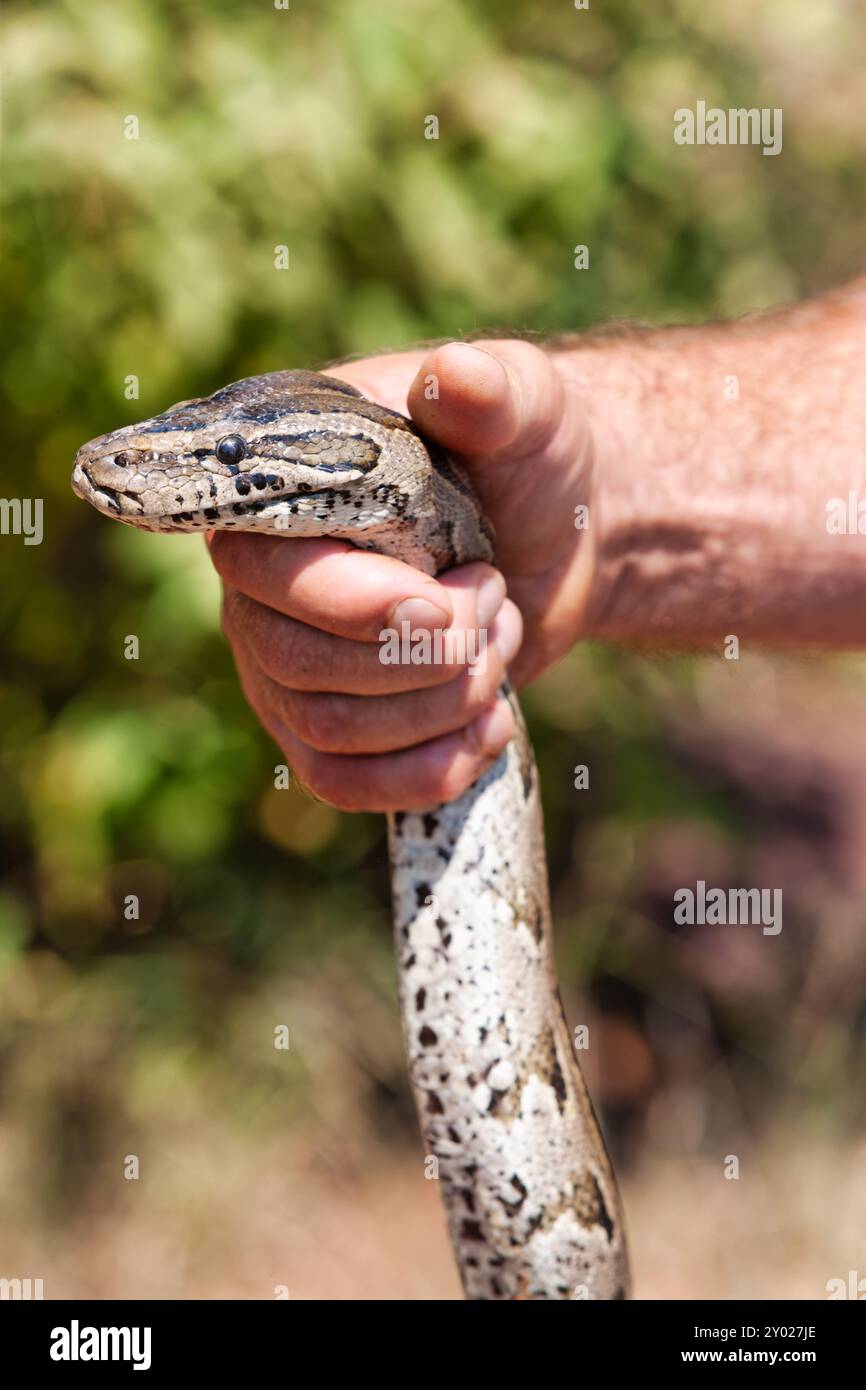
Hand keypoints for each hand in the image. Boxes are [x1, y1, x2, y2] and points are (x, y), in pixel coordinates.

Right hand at [209, 340, 595, 810]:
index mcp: (283, 496)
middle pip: (293, 665)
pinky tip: (490, 724)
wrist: (558, 533)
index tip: (445, 598)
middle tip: (493, 603)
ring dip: (440, 705)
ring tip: (499, 643)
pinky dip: (429, 769)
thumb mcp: (526, 408)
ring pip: (327, 732)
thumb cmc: (526, 458)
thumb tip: (453, 378)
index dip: (350, 604)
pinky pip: (344, 784)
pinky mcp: (333, 730)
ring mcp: (290, 667)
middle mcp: (264, 588)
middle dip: (419, 658)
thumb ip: (491, 392)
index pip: (259, 570)